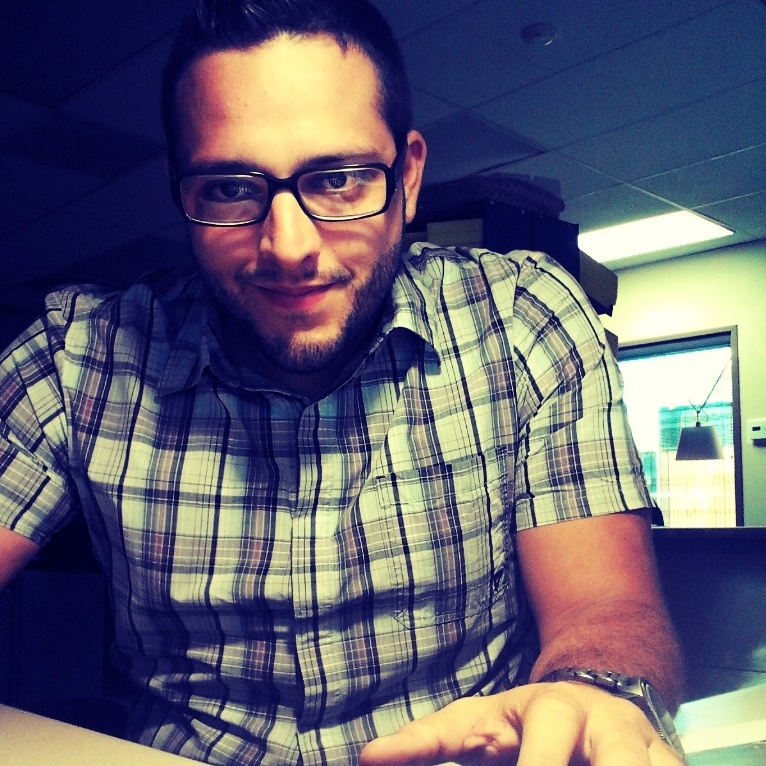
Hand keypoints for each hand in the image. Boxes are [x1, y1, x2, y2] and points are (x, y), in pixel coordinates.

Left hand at [360, 682, 685, 765]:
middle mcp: (608, 726)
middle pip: (621, 756)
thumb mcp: (473, 723)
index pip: (549, 734)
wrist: (591, 695)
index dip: (540, 765)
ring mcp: (648, 749)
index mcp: (554, 709)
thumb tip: (366, 757)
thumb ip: (426, 742)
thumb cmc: (522, 720)